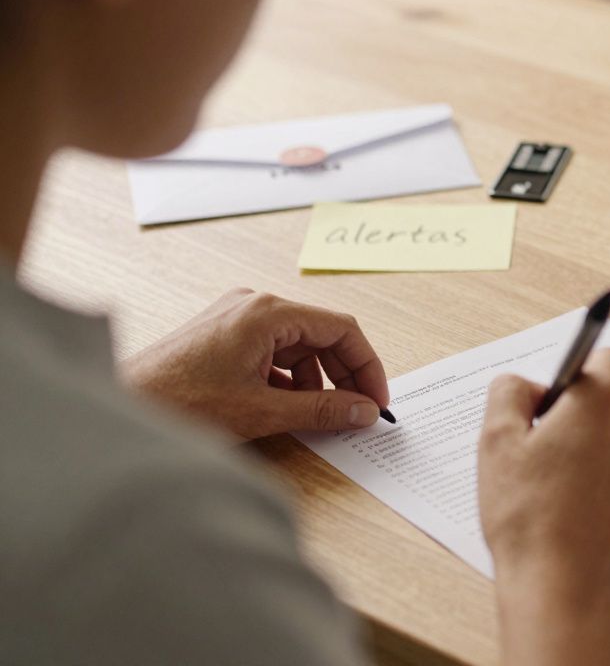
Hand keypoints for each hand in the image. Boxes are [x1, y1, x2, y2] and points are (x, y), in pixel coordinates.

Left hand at [120, 288, 389, 438]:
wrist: (121, 405)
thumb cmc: (180, 401)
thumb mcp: (263, 411)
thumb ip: (323, 409)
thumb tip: (363, 410)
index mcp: (268, 312)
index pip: (341, 329)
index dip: (367, 366)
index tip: (377, 400)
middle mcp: (254, 305)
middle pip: (322, 335)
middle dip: (343, 374)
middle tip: (358, 411)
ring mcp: (237, 317)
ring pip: (298, 345)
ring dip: (316, 379)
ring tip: (318, 414)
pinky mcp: (224, 334)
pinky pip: (274, 351)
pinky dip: (289, 378)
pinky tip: (287, 406)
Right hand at [478, 349, 609, 665]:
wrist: (567, 593)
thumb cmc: (528, 519)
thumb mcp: (496, 443)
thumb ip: (508, 393)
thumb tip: (527, 385)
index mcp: (601, 399)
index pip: (605, 357)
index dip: (576, 378)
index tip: (554, 404)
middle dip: (586, 419)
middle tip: (547, 457)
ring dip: (603, 456)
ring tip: (564, 495)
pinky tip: (587, 518)